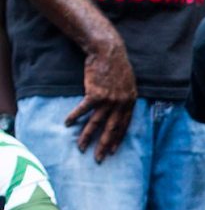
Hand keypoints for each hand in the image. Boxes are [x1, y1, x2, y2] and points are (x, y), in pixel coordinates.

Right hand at [65, 37, 136, 162]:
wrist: (108, 51)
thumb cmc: (116, 65)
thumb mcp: (128, 82)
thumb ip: (125, 97)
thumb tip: (120, 108)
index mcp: (130, 102)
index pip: (124, 126)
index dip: (117, 139)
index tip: (112, 151)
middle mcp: (121, 103)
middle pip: (111, 129)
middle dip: (104, 145)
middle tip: (98, 159)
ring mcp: (108, 99)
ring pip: (96, 122)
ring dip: (87, 136)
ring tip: (80, 147)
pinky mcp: (95, 93)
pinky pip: (83, 109)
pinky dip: (75, 116)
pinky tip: (67, 124)